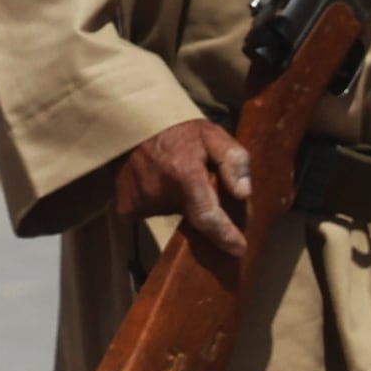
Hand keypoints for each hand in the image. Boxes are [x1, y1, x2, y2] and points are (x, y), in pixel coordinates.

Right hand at [111, 115, 250, 259]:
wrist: (127, 122)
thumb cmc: (175, 128)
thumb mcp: (211, 134)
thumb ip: (232, 160)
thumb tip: (243, 193)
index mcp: (184, 176)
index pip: (207, 217)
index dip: (225, 236)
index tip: (238, 248)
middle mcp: (160, 194)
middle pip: (191, 215)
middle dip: (199, 204)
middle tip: (194, 179)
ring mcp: (140, 204)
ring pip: (171, 213)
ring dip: (177, 201)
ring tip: (172, 175)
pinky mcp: (126, 209)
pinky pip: (151, 213)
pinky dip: (157, 202)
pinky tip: (154, 180)